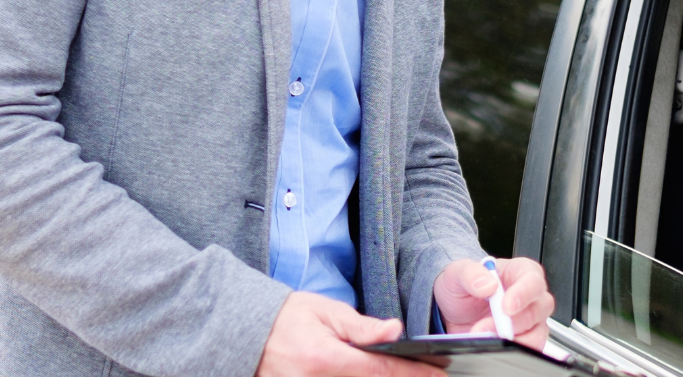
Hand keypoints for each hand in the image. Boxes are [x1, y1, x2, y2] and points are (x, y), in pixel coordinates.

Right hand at [256, 291, 442, 376]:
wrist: (244, 333)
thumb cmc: (286, 318)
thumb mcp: (325, 312)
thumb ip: (361, 327)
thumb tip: (396, 331)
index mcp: (325, 359)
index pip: (381, 371)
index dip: (414, 374)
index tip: (439, 374)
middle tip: (431, 376)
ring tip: (406, 375)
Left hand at [433, 256, 554, 349]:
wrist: (452, 310)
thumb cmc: (462, 286)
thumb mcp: (457, 272)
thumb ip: (470, 273)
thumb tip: (488, 285)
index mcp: (520, 272)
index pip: (533, 280)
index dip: (523, 294)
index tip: (506, 307)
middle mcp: (529, 296)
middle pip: (538, 309)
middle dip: (512, 323)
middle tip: (486, 327)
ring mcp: (528, 320)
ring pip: (537, 333)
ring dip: (513, 339)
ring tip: (487, 338)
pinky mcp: (522, 339)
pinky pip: (528, 348)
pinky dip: (512, 350)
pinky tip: (493, 346)